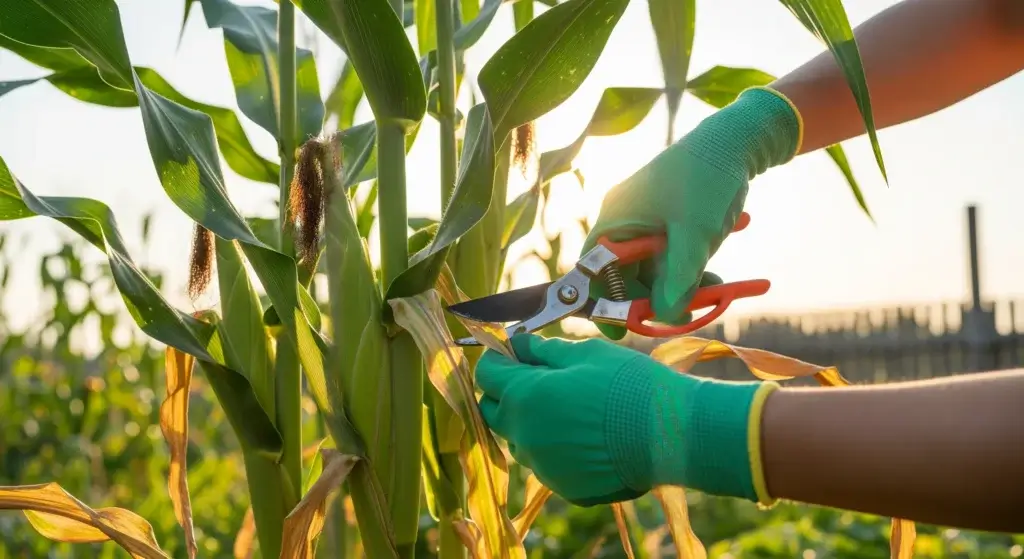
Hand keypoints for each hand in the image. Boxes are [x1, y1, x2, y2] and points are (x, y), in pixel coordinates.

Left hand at [475, 333, 774, 506]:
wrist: (670, 437)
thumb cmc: (630, 385)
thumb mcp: (588, 353)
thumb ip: (544, 350)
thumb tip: (518, 344)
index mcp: (526, 396)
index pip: (486, 375)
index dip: (496, 359)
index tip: (510, 352)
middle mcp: (525, 436)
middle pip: (493, 412)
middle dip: (505, 393)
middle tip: (535, 379)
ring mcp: (543, 466)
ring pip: (520, 441)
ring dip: (530, 423)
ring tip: (570, 409)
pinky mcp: (564, 486)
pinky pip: (547, 463)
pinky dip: (556, 449)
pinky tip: (587, 436)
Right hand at [580, 87, 801, 338]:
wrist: (735, 141)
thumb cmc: (705, 180)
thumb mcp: (693, 236)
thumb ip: (677, 280)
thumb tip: (664, 318)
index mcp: (614, 223)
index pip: (592, 273)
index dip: (603, 303)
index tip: (622, 328)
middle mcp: (624, 224)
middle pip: (626, 277)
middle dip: (656, 298)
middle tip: (686, 312)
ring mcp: (646, 222)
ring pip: (654, 270)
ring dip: (681, 286)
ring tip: (715, 287)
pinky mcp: (668, 222)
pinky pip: (671, 257)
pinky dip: (691, 270)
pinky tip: (719, 275)